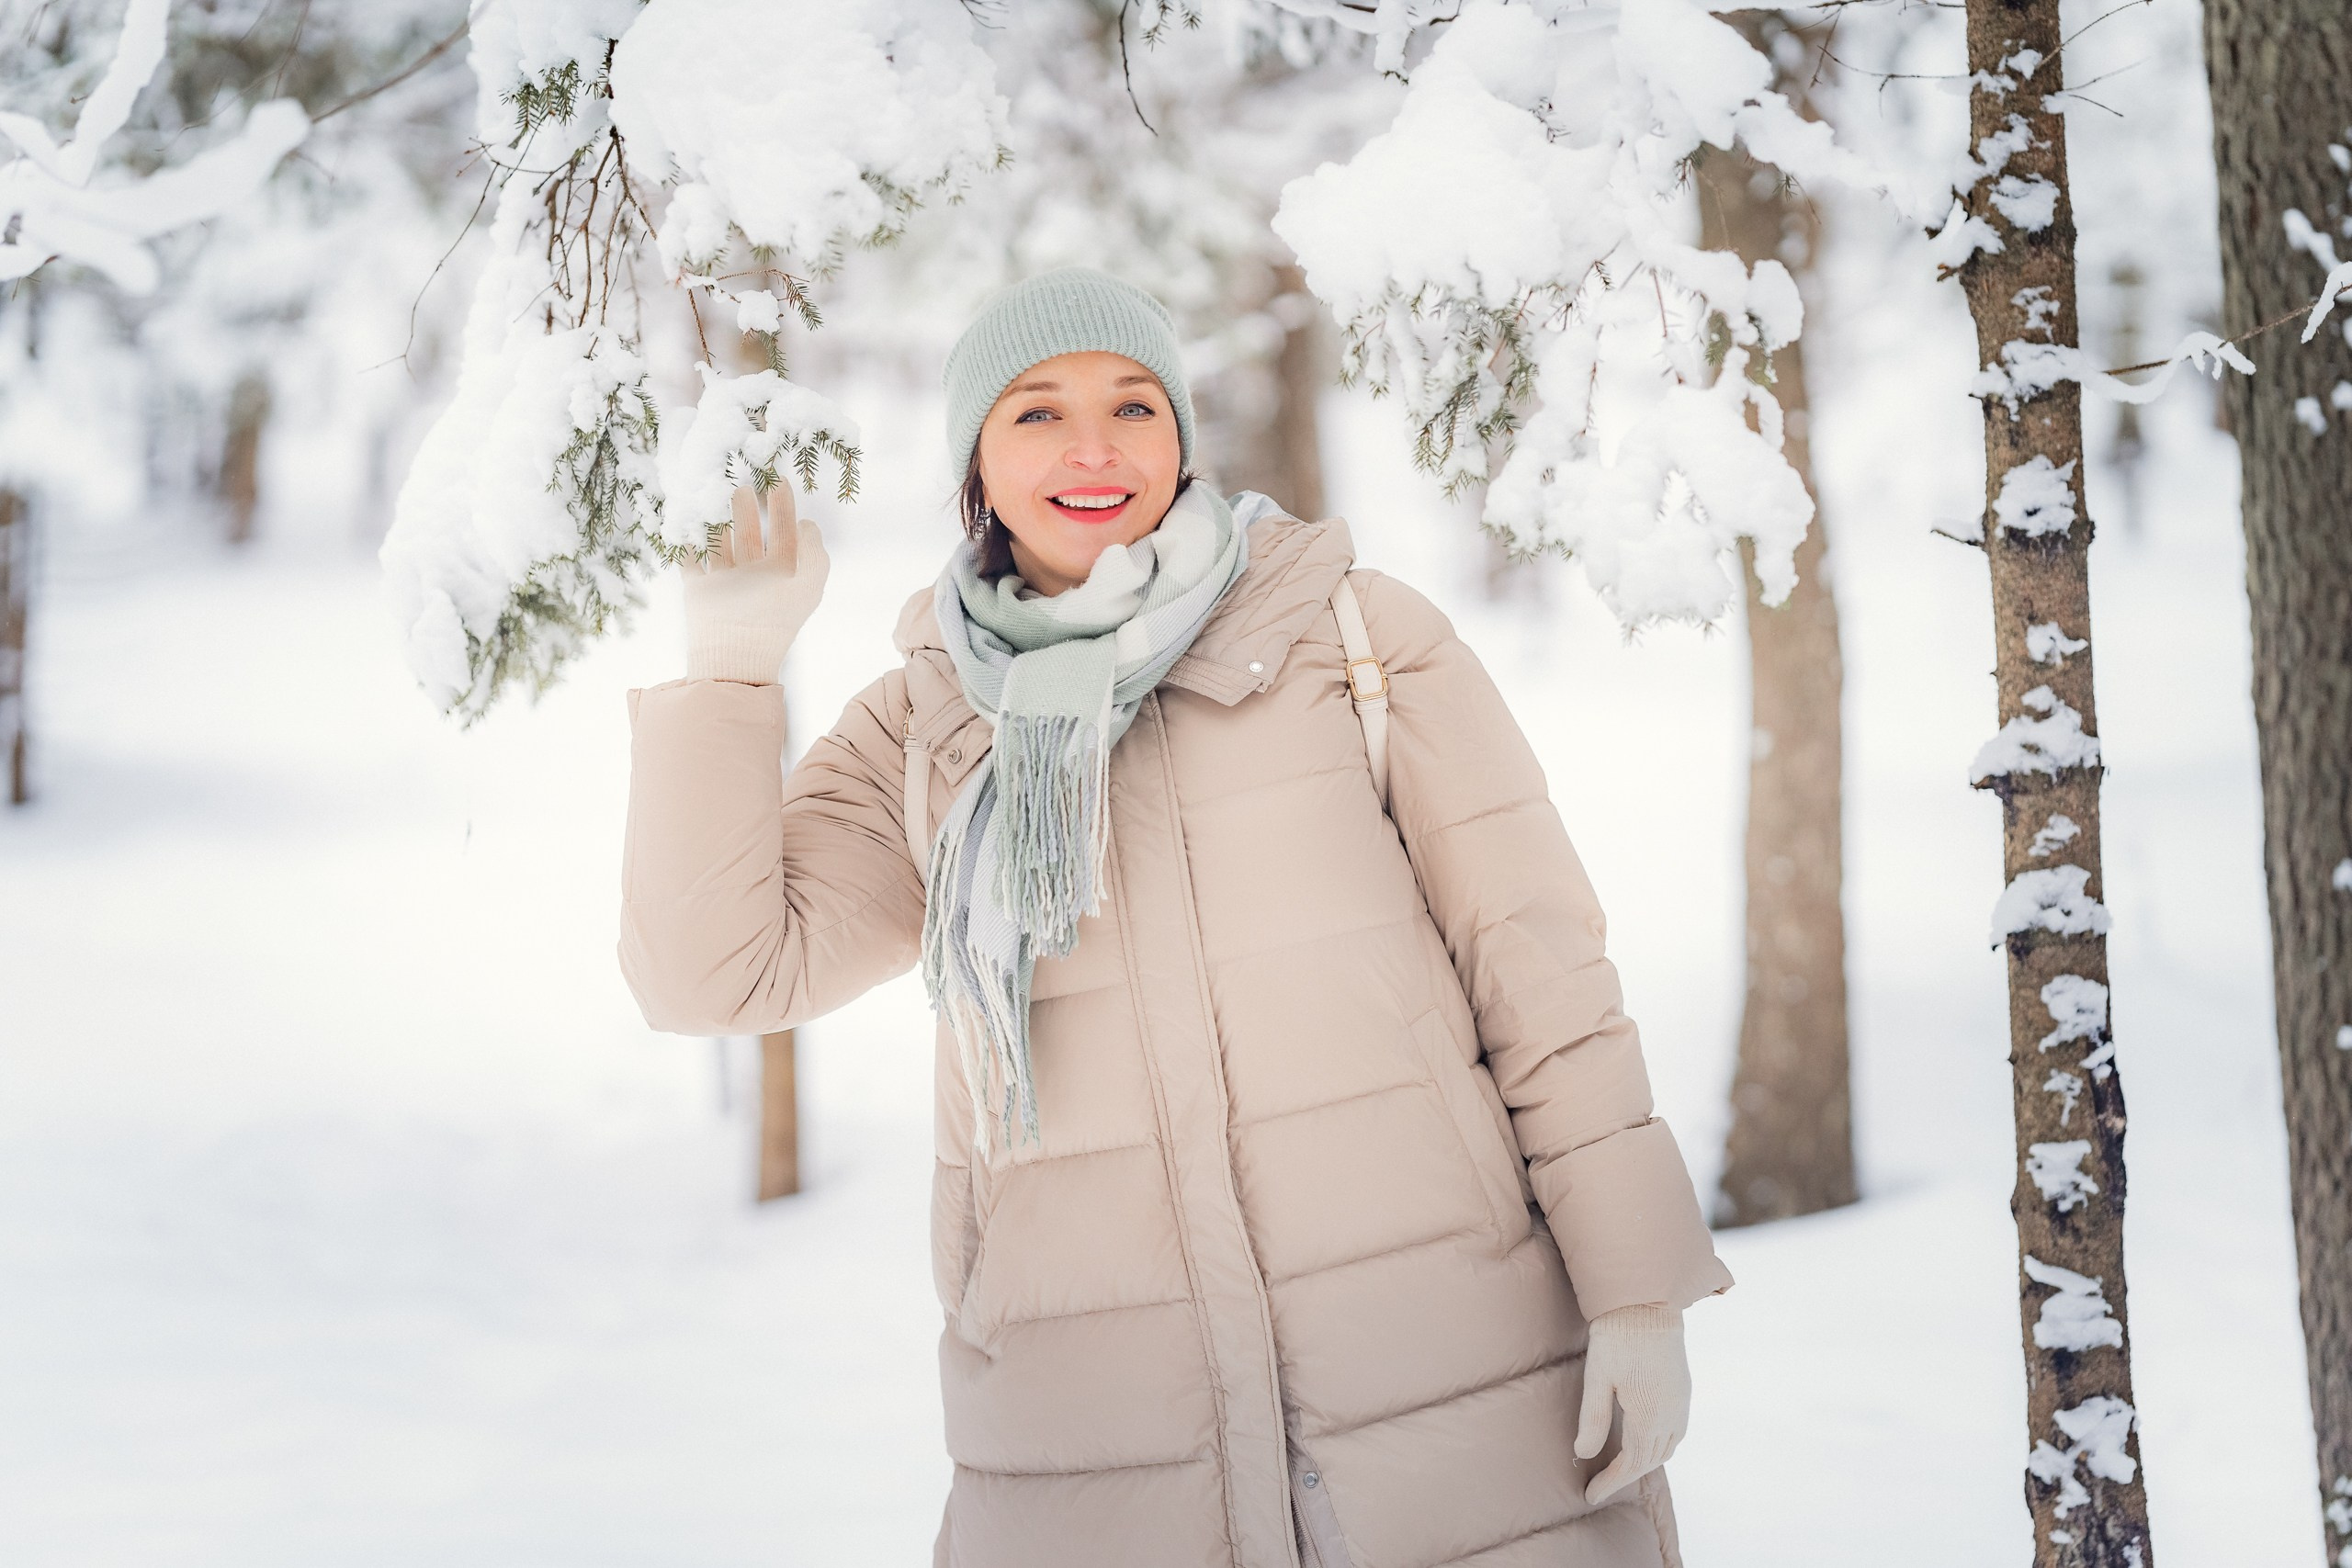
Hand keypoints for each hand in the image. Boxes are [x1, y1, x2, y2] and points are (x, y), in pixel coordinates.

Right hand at [682, 481, 828, 682]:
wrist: (736, 652)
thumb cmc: (776, 619)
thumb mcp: (808, 585)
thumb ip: (815, 553)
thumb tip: (808, 525)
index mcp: (781, 576)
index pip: (784, 534)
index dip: (784, 509)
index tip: (781, 482)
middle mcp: (754, 577)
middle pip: (751, 534)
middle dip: (749, 509)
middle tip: (747, 482)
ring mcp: (725, 583)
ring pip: (721, 543)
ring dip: (721, 519)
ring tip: (723, 491)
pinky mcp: (699, 590)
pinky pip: (691, 561)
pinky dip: (688, 544)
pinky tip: (687, 522)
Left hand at [1573, 1303, 1690, 1505]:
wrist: (1649, 1302)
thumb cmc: (1618, 1337)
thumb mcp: (1598, 1378)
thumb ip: (1594, 1419)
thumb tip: (1584, 1454)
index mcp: (1650, 1416)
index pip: (1632, 1464)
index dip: (1611, 1482)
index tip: (1591, 1495)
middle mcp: (1672, 1415)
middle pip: (1651, 1459)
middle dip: (1626, 1475)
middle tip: (1600, 1485)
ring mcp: (1681, 1402)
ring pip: (1668, 1448)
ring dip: (1645, 1462)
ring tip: (1621, 1468)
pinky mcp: (1683, 1389)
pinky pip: (1676, 1431)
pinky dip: (1659, 1445)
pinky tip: (1645, 1440)